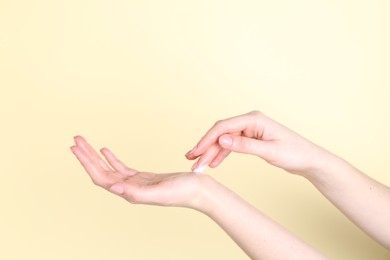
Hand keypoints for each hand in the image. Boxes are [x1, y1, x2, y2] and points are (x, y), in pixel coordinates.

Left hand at [71, 136, 210, 209]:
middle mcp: (129, 189)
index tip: (76, 148)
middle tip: (76, 139)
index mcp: (130, 193)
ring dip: (96, 156)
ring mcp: (136, 183)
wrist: (199, 190)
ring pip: (110, 169)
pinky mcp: (143, 178)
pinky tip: (106, 151)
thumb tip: (114, 187)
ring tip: (85, 143)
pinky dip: (112, 158)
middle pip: (101, 172)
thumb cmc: (184, 192)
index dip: (87, 163)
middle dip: (87, 156)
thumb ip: (136, 193)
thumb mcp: (160, 192)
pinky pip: (122, 168)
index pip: (101, 178)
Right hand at [186, 110, 330, 175]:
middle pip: (221, 134)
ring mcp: (250, 130)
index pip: (223, 127)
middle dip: (206, 147)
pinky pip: (232, 145)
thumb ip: (244, 145)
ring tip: (199, 164)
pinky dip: (222, 154)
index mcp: (254, 119)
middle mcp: (249, 122)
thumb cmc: (294, 153)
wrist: (308, 159)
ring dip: (211, 152)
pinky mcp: (251, 139)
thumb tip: (221, 139)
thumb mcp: (269, 151)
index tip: (196, 152)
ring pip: (224, 140)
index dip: (207, 139)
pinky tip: (214, 163)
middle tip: (192, 162)